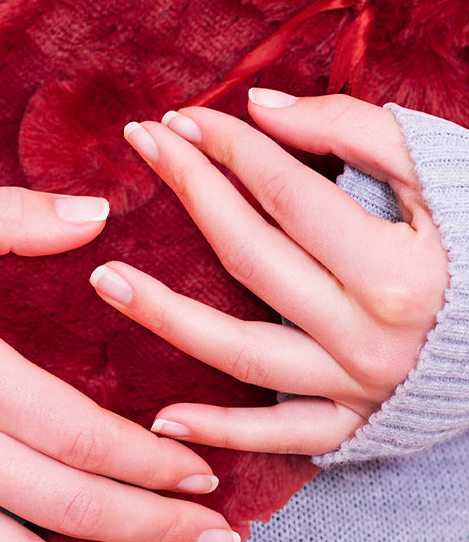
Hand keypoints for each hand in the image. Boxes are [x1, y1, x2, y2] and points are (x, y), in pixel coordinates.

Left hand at [90, 90, 447, 455]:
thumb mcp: (441, 175)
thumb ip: (356, 133)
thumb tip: (260, 107)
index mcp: (398, 267)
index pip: (286, 193)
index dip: (228, 148)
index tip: (181, 119)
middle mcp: (371, 333)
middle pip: (250, 255)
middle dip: (191, 191)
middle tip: (142, 146)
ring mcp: (355, 386)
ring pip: (240, 352)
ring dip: (167, 317)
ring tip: (106, 280)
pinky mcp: (350, 426)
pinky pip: (277, 434)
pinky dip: (223, 430)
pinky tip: (162, 418)